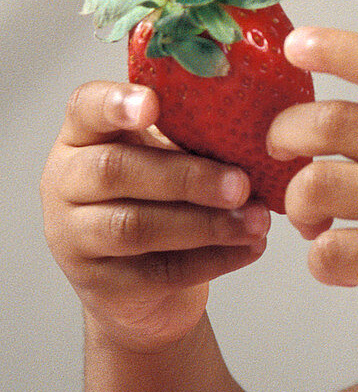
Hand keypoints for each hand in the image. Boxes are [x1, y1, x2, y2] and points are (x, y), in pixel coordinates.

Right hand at [41, 82, 270, 350]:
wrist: (146, 287)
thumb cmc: (159, 201)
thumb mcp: (167, 157)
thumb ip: (189, 137)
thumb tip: (251, 128)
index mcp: (84, 137)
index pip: (85, 108)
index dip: (115, 104)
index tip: (151, 104)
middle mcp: (66, 183)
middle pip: (114, 171)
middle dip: (187, 177)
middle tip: (242, 184)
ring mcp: (75, 238)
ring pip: (134, 227)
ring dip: (207, 223)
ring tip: (257, 221)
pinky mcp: (103, 286)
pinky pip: (160, 272)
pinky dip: (216, 258)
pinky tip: (251, 246)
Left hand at [269, 25, 357, 370]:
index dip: (335, 47)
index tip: (294, 44)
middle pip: (331, 122)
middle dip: (284, 134)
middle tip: (281, 151)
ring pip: (318, 186)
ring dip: (297, 203)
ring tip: (314, 219)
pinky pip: (331, 253)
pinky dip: (319, 259)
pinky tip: (338, 259)